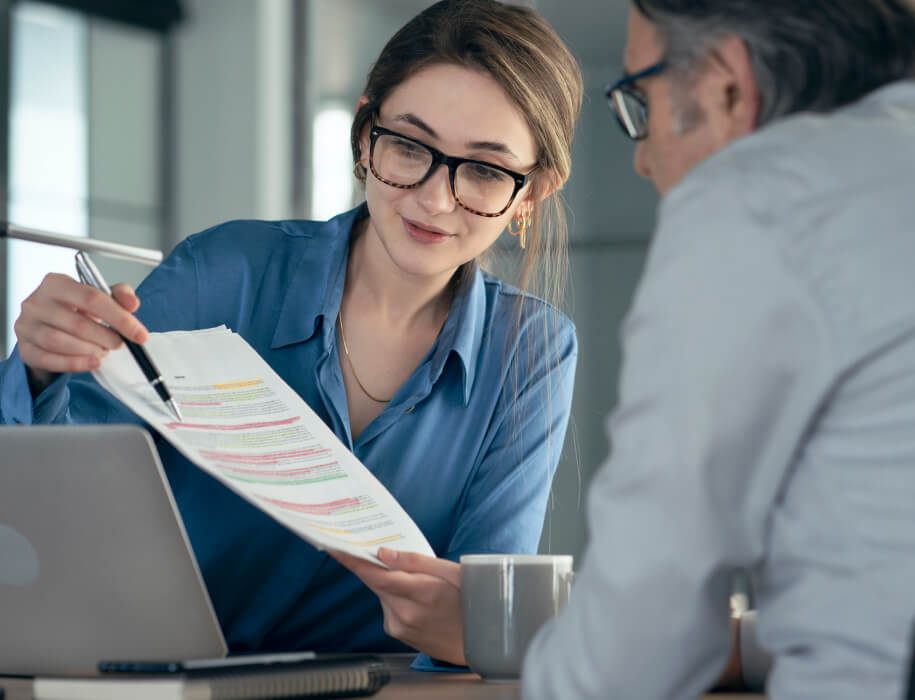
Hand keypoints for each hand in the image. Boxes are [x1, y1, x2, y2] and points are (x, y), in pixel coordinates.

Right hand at [14, 273, 147, 395]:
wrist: (49, 326)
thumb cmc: (75, 309)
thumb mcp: (99, 296)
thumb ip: (119, 296)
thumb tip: (132, 304)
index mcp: (56, 283)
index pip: (91, 298)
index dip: (119, 318)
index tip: (139, 334)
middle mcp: (36, 302)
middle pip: (77, 323)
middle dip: (105, 337)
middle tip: (119, 344)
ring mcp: (26, 326)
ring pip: (60, 342)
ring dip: (89, 350)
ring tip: (103, 351)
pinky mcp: (25, 349)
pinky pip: (50, 360)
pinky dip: (75, 364)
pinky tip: (92, 362)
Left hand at [330, 548, 464, 664]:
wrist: (480, 640)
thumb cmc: (471, 601)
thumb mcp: (452, 572)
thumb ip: (416, 562)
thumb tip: (384, 553)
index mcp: (423, 593)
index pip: (378, 575)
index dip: (354, 561)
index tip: (335, 548)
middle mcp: (407, 613)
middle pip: (376, 582)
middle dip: (372, 564)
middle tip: (369, 546)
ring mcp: (401, 627)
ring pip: (382, 594)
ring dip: (388, 581)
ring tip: (416, 580)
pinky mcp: (399, 633)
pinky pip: (388, 607)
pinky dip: (394, 596)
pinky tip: (415, 597)